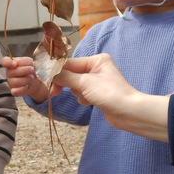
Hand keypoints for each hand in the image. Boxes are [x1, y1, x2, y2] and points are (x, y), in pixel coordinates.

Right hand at [1, 55, 48, 102]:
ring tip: (30, 78)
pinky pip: (16, 91)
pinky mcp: (13, 91)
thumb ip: (25, 61)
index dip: (7, 62)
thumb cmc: (29, 69)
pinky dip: (23, 88)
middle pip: (12, 72)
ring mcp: (10, 83)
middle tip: (32, 69)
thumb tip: (20, 64)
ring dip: (27, 79)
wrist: (34, 80)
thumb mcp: (29, 62)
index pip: (4, 61)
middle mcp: (9, 73)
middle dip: (25, 70)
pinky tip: (26, 86)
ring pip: (15, 82)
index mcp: (11, 63)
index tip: (14, 64)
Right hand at [54, 54, 170, 141]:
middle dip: (67, 83)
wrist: (128, 112)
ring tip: (86, 97)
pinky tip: (90, 103)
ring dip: (77, 92)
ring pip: (77, 85)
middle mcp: (98, 68)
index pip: (71, 63)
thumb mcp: (84, 83)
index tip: (45, 79)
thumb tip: (50, 73)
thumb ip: (65, 77)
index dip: (58, 71)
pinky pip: (83, 93)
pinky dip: (83, 98)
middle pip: (72, 73)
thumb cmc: (109, 93)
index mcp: (97, 60)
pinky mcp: (99, 93)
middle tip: (54, 92)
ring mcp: (99, 81)